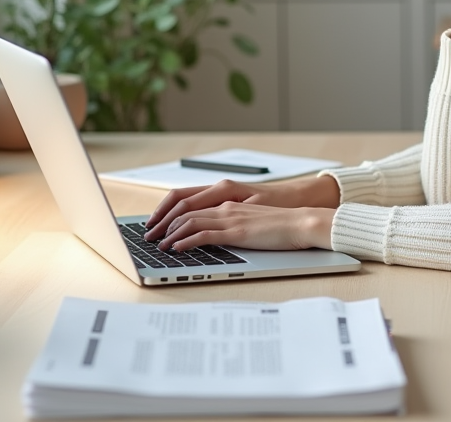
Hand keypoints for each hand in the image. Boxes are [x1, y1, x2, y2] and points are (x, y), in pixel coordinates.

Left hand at [143, 174, 339, 240]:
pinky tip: (176, 249)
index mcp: (228, 201)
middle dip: (163, 223)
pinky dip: (186, 241)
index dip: (169, 210)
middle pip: (184, 210)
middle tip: (149, 236)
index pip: (189, 201)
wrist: (302, 222)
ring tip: (158, 244)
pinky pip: (204, 234)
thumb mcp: (251, 219)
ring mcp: (230, 217)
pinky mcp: (237, 231)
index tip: (157, 222)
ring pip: (189, 221)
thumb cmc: (281, 224)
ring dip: (169, 233)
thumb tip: (214, 233)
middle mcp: (225, 205)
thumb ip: (232, 222)